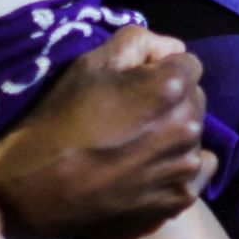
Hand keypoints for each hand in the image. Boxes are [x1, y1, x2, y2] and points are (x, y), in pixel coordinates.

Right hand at [0, 25, 212, 238]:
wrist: (40, 188)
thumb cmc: (63, 118)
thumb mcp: (92, 61)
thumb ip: (139, 41)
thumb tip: (169, 49)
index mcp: (171, 86)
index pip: (187, 63)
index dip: (159, 69)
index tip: (133, 83)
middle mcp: (189, 124)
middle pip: (193, 99)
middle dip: (171, 100)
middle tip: (132, 115)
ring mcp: (187, 165)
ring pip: (192, 135)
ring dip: (173, 134)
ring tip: (135, 146)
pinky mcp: (181, 198)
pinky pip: (199, 171)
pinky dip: (180, 166)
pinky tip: (153, 168)